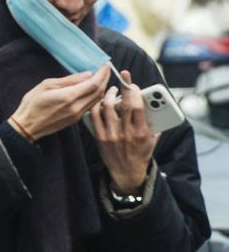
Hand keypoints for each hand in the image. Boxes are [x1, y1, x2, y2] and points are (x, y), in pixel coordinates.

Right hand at [10, 64, 110, 140]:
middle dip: (105, 78)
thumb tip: (87, 74)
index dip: (102, 72)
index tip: (105, 64)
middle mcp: (76, 107)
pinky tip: (93, 90)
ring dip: (102, 87)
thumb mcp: (46, 85)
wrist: (26, 127)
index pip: (94, 83)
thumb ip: (69, 80)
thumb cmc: (32, 104)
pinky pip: (91, 106)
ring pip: (97, 99)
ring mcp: (76, 115)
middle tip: (105, 69)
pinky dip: (96, 96)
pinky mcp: (75, 120)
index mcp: (68, 97)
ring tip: (101, 78)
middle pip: (99, 91)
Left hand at [90, 70, 158, 194]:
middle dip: (123, 88)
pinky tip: (100, 102)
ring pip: (107, 109)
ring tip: (112, 90)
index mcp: (141, 132)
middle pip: (122, 105)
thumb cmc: (141, 153)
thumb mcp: (153, 138)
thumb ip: (155, 121)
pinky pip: (95, 119)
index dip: (134, 91)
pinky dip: (97, 107)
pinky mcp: (100, 139)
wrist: (127, 173)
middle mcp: (126, 133)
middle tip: (122, 79)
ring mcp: (111, 136)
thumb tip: (156, 103)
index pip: (137, 106)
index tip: (133, 83)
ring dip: (109, 96)